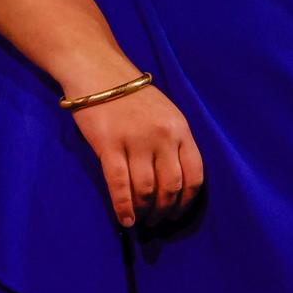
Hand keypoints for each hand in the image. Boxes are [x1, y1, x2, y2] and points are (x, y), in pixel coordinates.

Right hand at [66, 82, 204, 231]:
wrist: (98, 71)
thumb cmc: (132, 95)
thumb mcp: (166, 113)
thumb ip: (175, 142)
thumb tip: (176, 182)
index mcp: (181, 129)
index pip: (194, 175)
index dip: (187, 201)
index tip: (178, 213)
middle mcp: (162, 137)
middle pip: (170, 186)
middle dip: (165, 210)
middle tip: (158, 221)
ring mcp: (135, 141)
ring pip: (145, 189)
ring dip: (145, 211)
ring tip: (142, 221)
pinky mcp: (109, 145)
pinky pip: (119, 185)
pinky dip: (123, 207)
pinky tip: (125, 220)